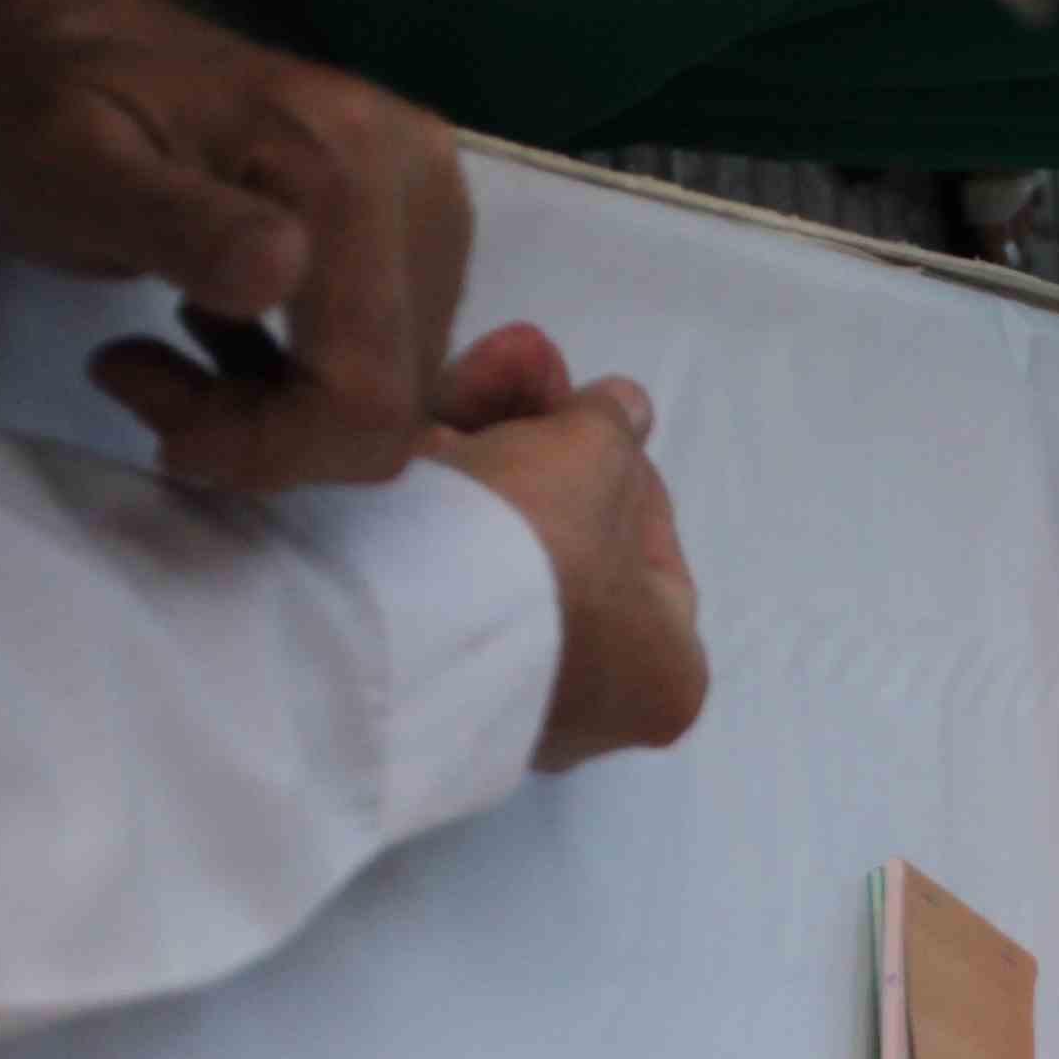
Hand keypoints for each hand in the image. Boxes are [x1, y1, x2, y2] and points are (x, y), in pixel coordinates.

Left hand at [0, 0, 474, 490]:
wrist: (52, 33)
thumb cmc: (41, 109)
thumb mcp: (76, 169)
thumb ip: (178, 223)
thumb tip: (281, 272)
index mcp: (346, 170)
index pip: (365, 393)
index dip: (270, 449)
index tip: (159, 421)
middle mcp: (419, 183)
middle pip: (390, 402)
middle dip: (268, 431)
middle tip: (149, 382)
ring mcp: (432, 205)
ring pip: (394, 393)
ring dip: (280, 414)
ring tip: (174, 355)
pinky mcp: (422, 228)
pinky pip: (390, 360)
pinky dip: (303, 383)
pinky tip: (223, 335)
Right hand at [426, 360, 710, 768]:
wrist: (396, 616)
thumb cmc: (536, 550)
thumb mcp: (594, 453)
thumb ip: (613, 422)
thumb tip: (625, 407)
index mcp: (662, 677)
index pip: (654, 551)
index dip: (620, 458)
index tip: (591, 399)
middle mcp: (585, 704)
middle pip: (565, 539)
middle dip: (537, 437)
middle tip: (521, 354)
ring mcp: (495, 696)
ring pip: (493, 546)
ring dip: (480, 445)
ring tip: (472, 370)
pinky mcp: (411, 669)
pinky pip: (434, 567)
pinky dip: (430, 492)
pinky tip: (421, 426)